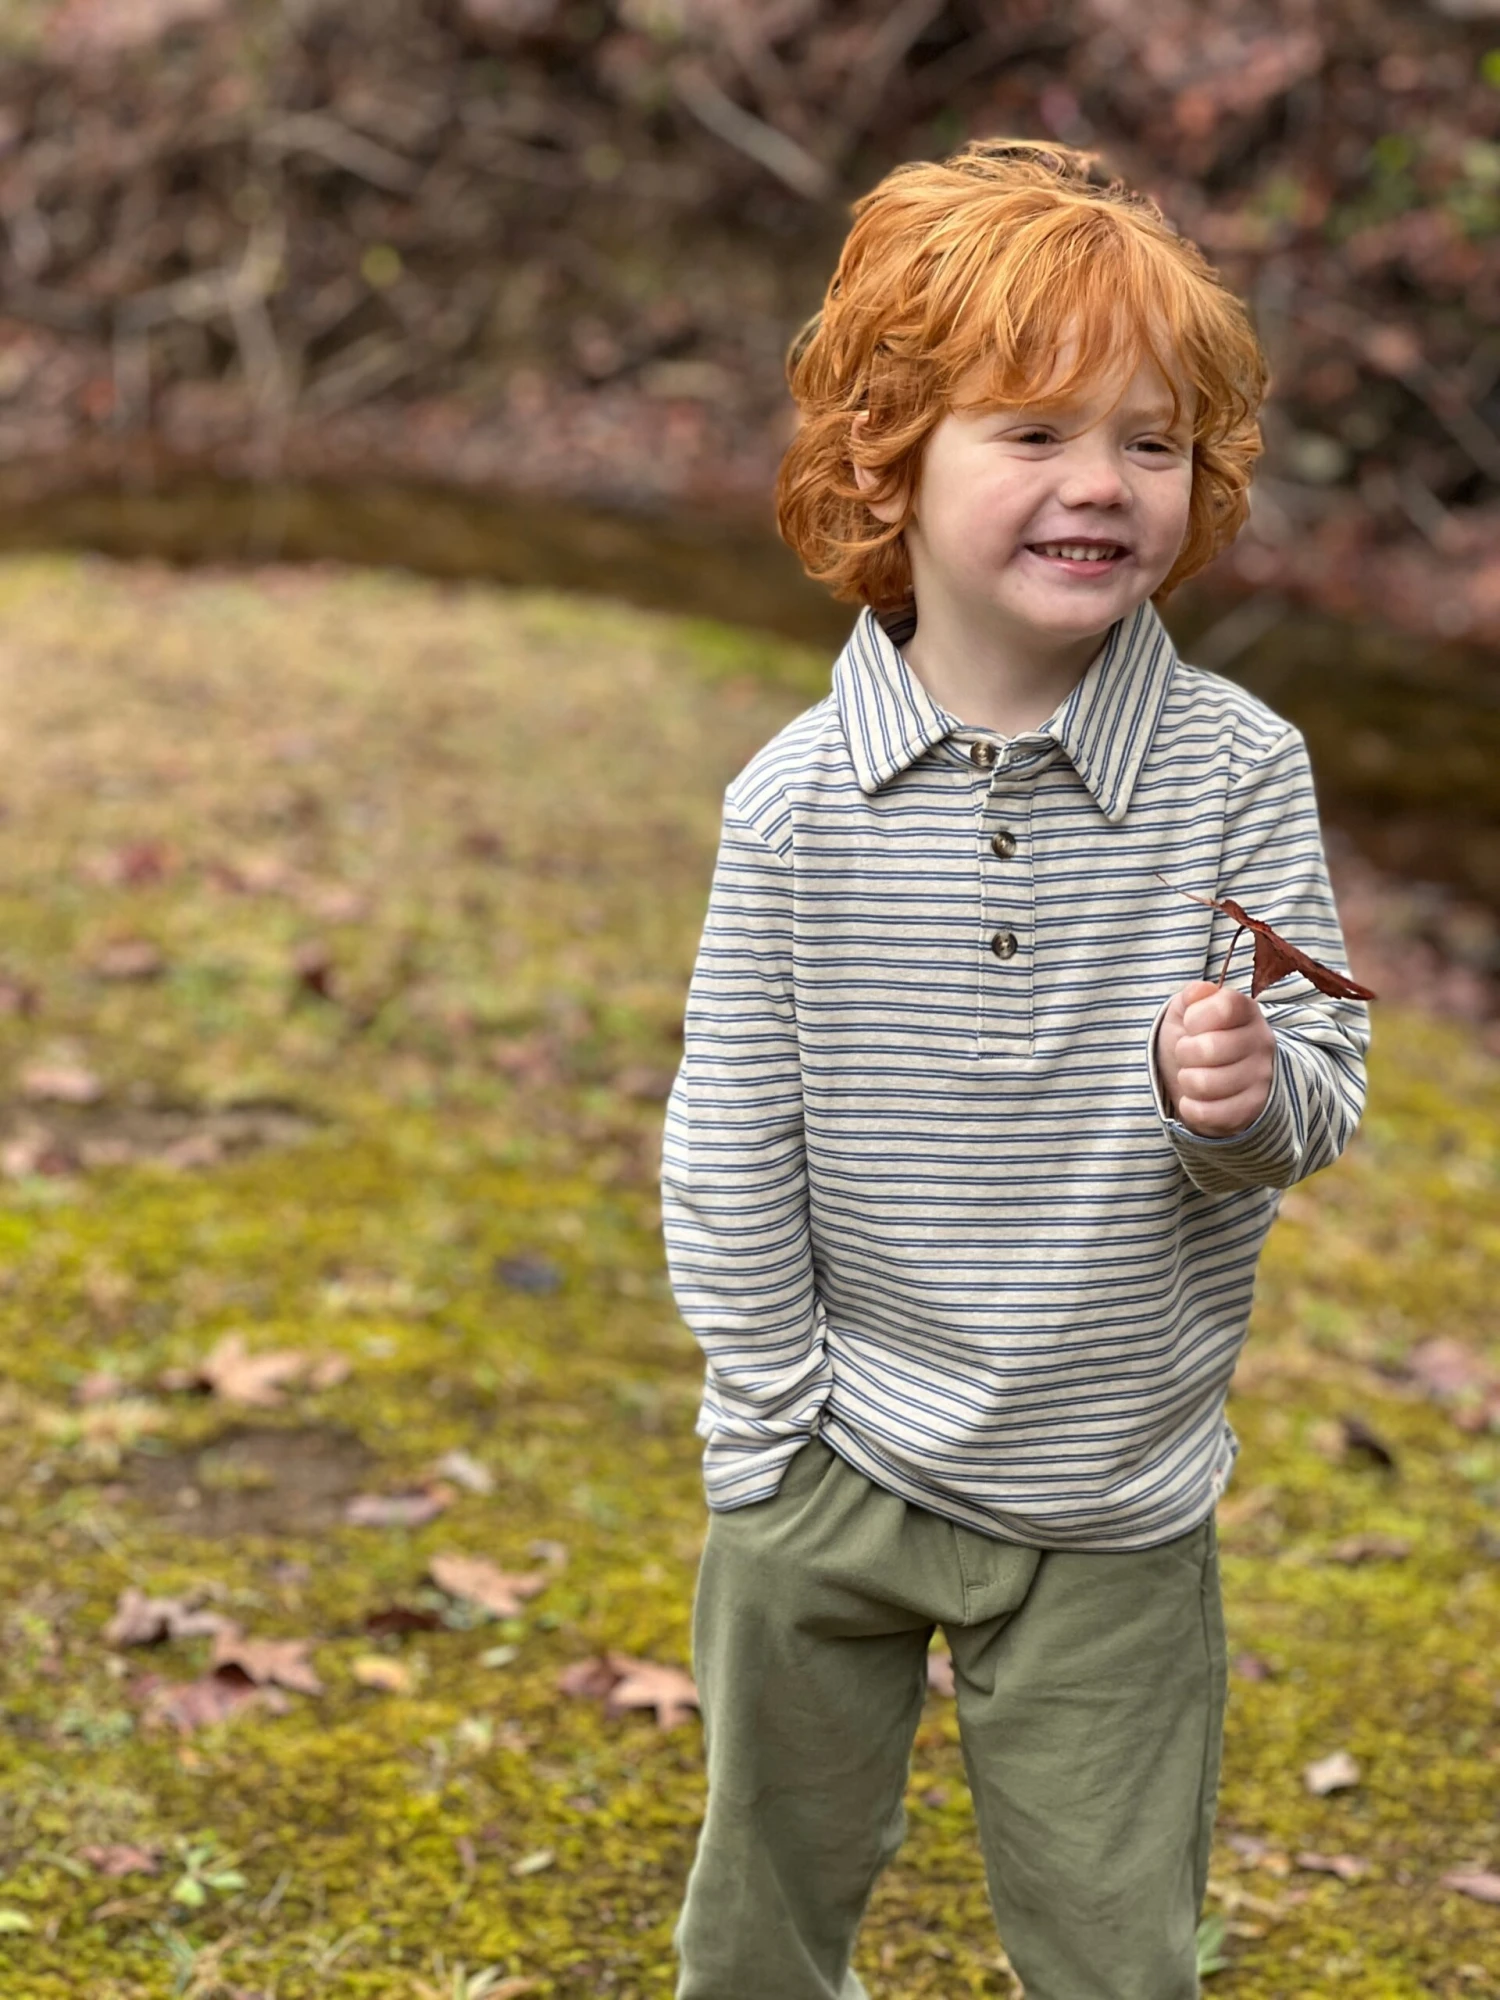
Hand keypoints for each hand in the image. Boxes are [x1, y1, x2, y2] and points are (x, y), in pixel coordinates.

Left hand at [1155, 980, 1275, 1136]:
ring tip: (1194, 1075)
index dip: (1196, 1017)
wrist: (1212, 1082)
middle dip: (1184, 1053)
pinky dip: (1191, 1107)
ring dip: (1187, 1081)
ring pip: (1204, 1083)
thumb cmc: (1198, 1041)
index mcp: (1246, 1011)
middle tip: (1189, 1054)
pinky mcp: (1252, 1110)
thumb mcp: (1188, 1012)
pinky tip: (1197, 1099)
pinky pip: (1207, 1112)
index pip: (1224, 1006)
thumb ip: (1192, 997)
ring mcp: (1261, 1078)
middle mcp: (1261, 1042)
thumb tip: (1199, 991)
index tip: (1191, 1025)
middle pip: (1207, 1049)